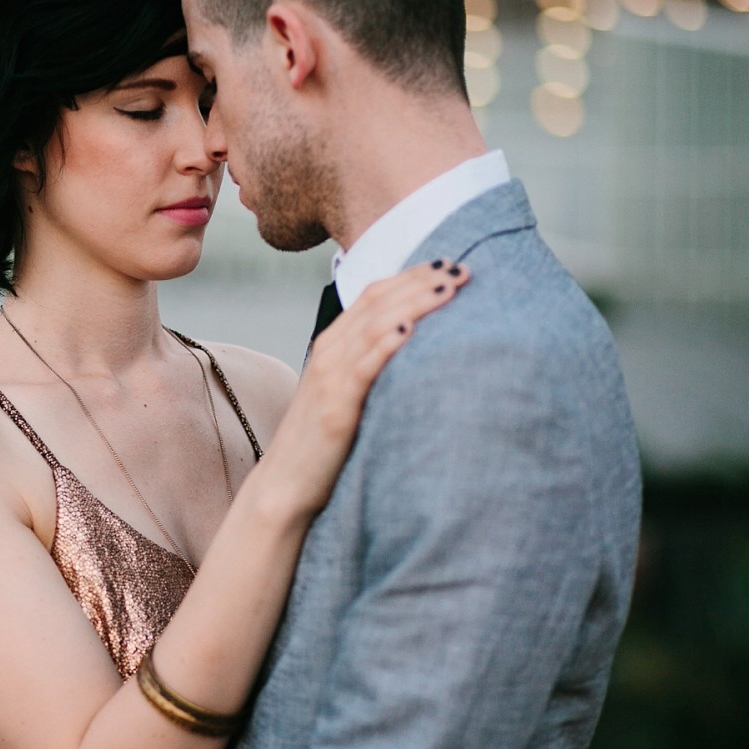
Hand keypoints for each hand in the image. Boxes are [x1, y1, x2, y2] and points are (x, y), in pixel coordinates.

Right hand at [267, 259, 469, 514]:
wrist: (287, 483)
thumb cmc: (324, 444)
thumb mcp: (348, 395)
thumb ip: (371, 369)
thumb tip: (415, 355)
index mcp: (332, 345)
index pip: (372, 295)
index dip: (411, 276)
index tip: (449, 265)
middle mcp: (329, 352)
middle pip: (377, 301)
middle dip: (421, 281)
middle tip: (462, 268)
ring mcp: (330, 377)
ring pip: (375, 325)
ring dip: (414, 303)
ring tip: (449, 288)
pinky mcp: (335, 405)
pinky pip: (364, 366)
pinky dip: (387, 344)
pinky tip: (411, 330)